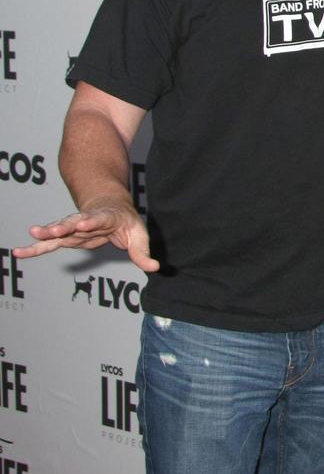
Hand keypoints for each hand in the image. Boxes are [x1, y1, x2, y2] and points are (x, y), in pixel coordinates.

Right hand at [15, 200, 159, 272]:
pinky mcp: (65, 237)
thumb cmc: (125, 222)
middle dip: (63, 226)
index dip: (90, 222)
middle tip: (51, 230)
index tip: (82, 223)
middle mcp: (87, 220)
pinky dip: (35, 248)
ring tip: (32, 234)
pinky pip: (49, 243)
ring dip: (46, 233)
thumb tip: (154, 268)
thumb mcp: (139, 235)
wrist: (110, 205)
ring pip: (59, 230)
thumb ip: (143, 253)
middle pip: (74, 222)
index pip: (98, 219)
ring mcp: (74, 228)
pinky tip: (19, 252)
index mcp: (107, 218)